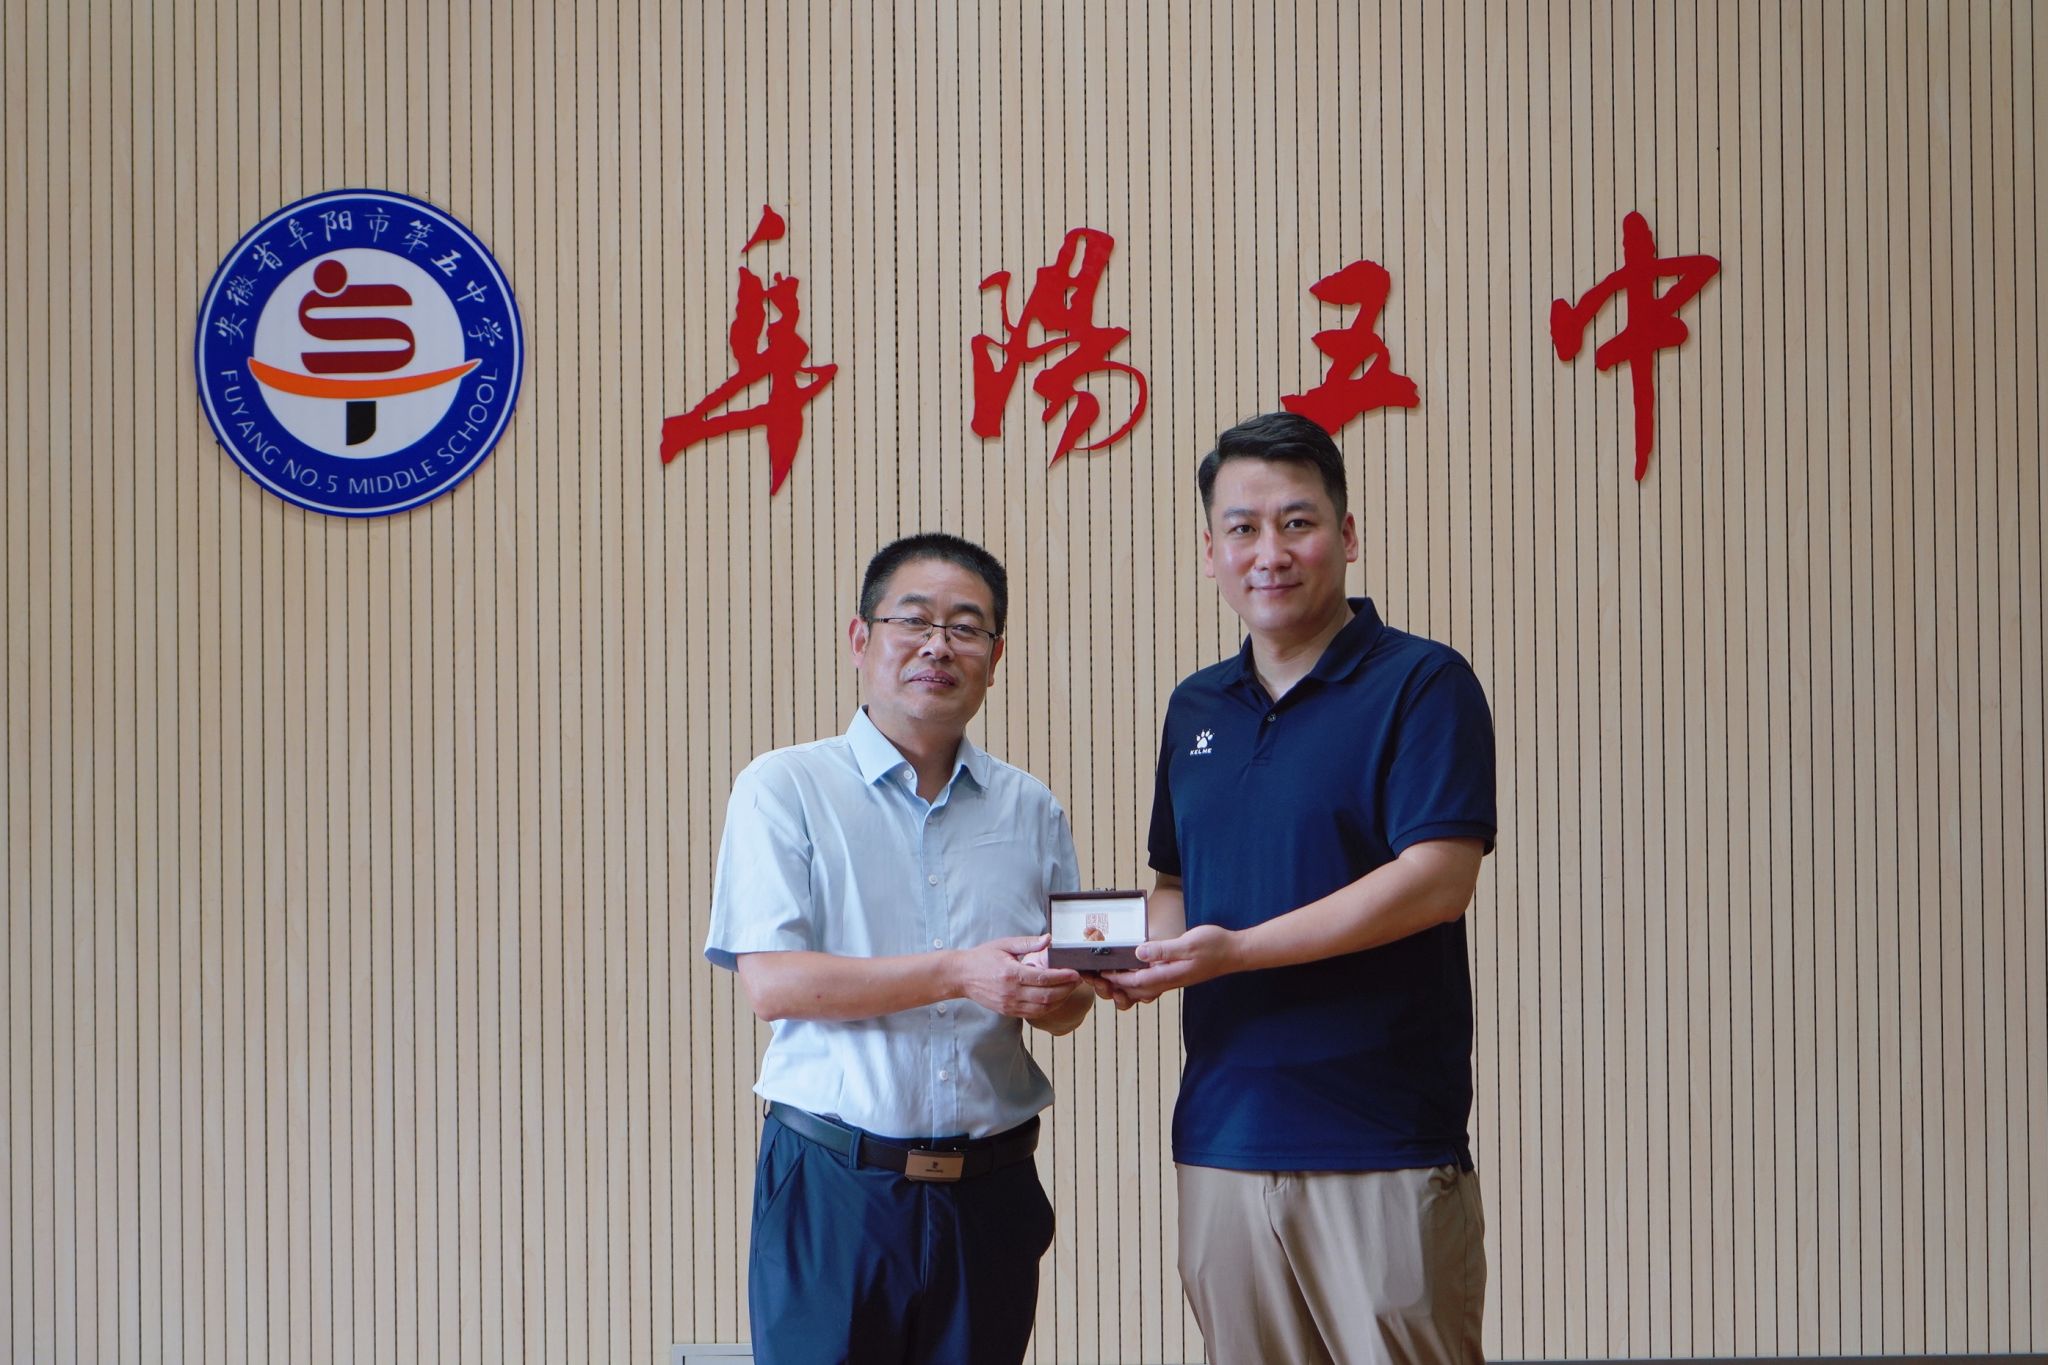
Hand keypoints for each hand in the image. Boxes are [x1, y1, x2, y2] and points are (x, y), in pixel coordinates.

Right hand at [953, 934, 1082, 1019]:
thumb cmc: (983, 957)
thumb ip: (1028, 943)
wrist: (961, 976)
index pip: (1044, 978)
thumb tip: (1049, 939)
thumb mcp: (1004, 944)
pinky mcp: (1008, 1011)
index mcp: (1011, 973)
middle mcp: (1011, 992)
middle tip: (1077, 980)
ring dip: (1060, 1000)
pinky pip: (1033, 1013)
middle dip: (1066, 989)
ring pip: (1043, 1008)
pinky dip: (1048, 1008)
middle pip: (1047, 996)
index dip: (1063, 976)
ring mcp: (1010, 1004)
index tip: (1075, 972)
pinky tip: (1055, 999)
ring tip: (1069, 989)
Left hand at [1095, 925, 1242, 1006]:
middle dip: (1115, 986)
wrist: (1236, 953)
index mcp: (1170, 975)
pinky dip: (1136, 981)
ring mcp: (1173, 979)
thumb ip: (1164, 949)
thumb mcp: (1189, 943)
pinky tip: (1131, 972)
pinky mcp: (1176, 975)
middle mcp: (1169, 981)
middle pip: (1136, 989)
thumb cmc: (1215, 946)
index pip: (1136, 981)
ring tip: (1107, 977)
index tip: (1100, 972)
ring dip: (1124, 985)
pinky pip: (1151, 983)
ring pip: (1142, 989)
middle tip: (1095, 977)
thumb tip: (1139, 952)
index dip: (1117, 978)